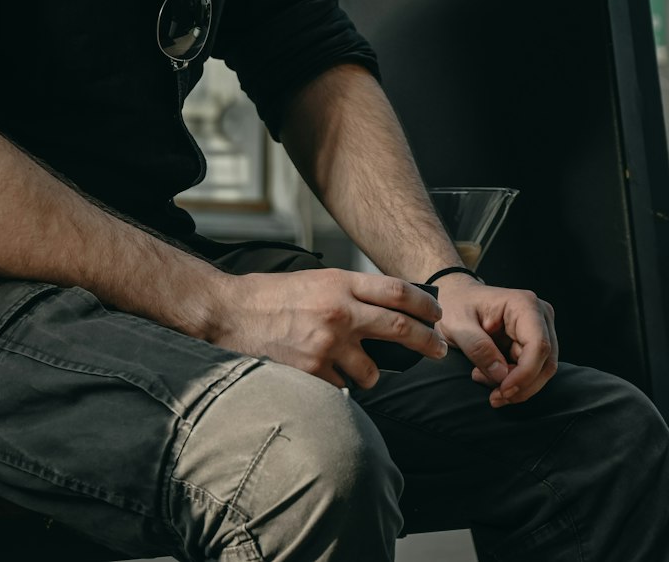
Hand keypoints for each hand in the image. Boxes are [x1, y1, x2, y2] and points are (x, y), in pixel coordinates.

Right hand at [211, 268, 446, 389]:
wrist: (230, 313)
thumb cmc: (270, 296)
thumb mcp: (315, 280)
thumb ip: (348, 293)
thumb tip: (383, 310)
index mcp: (340, 283)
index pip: (397, 292)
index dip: (425, 304)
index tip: (436, 315)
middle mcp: (340, 312)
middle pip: (401, 329)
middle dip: (428, 342)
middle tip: (439, 350)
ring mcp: (328, 344)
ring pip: (372, 372)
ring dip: (368, 375)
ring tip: (349, 368)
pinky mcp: (313, 372)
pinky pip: (340, 387)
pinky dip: (335, 385)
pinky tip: (317, 373)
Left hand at [434, 274, 558, 405]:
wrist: (456, 297)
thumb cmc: (456, 304)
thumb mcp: (457, 324)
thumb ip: (478, 347)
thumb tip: (502, 374)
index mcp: (524, 304)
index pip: (538, 345)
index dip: (525, 374)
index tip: (503, 390)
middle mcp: (540, 316)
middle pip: (544, 362)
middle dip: (520, 385)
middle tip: (492, 395)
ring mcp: (540, 330)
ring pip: (541, 371)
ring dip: (515, 386)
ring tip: (481, 378)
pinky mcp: (534, 344)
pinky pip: (532, 371)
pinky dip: (512, 381)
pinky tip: (488, 375)